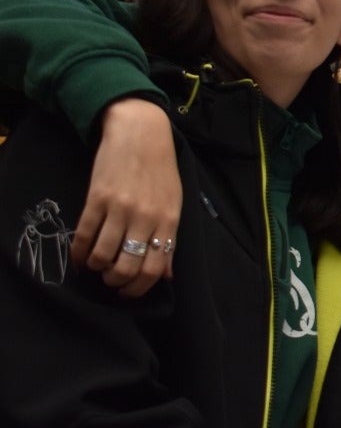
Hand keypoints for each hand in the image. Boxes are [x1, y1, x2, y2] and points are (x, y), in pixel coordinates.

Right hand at [76, 99, 182, 296]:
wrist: (140, 134)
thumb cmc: (160, 171)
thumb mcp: (174, 204)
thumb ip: (169, 240)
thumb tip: (167, 274)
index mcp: (168, 221)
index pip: (155, 267)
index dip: (139, 288)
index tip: (129, 292)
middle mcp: (145, 217)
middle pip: (128, 267)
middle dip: (116, 283)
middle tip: (111, 281)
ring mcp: (120, 208)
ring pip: (103, 256)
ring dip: (97, 269)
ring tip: (97, 267)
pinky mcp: (97, 198)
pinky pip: (84, 236)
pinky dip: (80, 253)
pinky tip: (81, 257)